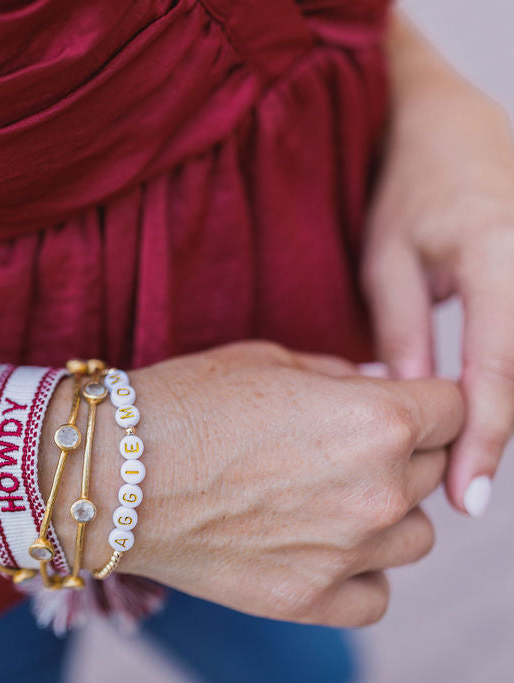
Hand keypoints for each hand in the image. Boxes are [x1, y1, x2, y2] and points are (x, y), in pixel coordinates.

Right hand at [115, 342, 462, 626]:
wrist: (109, 472)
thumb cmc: (184, 401)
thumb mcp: (269, 360)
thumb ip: (346, 376)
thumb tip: (390, 388)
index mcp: (378, 419)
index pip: (454, 408)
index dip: (423, 400)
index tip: (392, 404)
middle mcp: (379, 491)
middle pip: (434, 470)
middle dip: (398, 451)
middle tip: (332, 445)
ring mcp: (348, 552)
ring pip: (415, 535)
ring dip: (384, 513)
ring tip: (324, 496)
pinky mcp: (310, 599)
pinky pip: (377, 594)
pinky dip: (359, 572)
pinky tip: (320, 544)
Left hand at [361, 77, 513, 515]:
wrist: (453, 129)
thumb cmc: (407, 191)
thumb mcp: (386, 260)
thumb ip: (401, 333)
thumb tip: (410, 407)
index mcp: (498, 254)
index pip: (499, 367)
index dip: (485, 438)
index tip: (467, 498)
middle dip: (500, 435)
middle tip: (459, 489)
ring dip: (510, 411)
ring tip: (467, 459)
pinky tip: (488, 414)